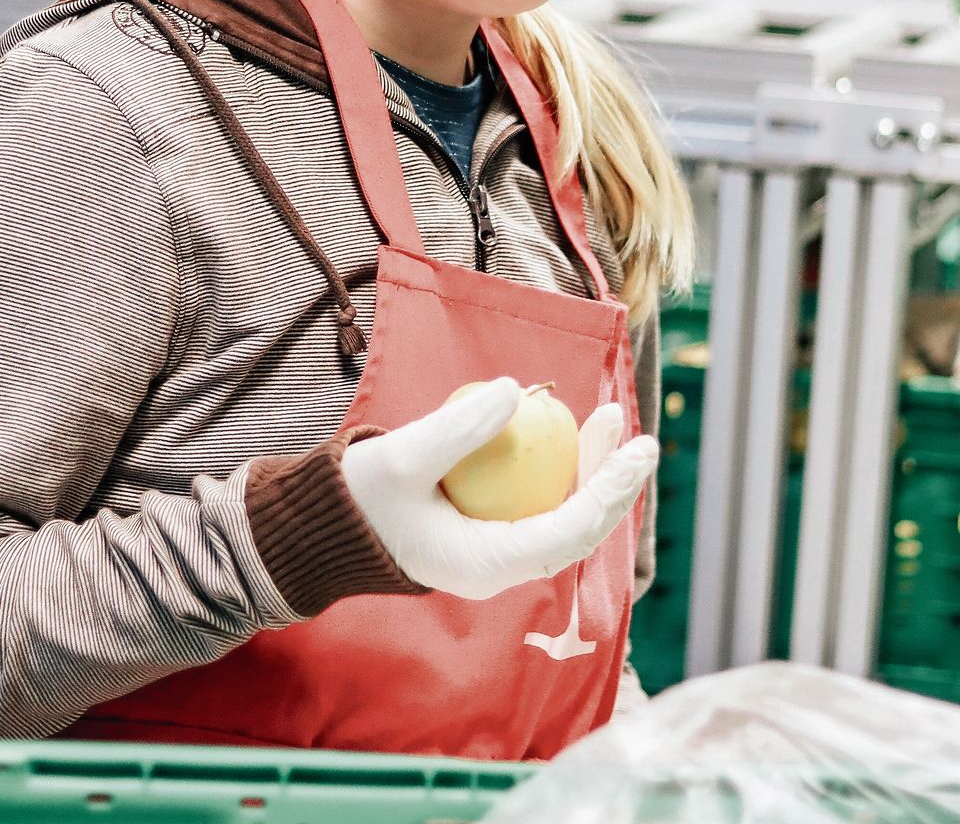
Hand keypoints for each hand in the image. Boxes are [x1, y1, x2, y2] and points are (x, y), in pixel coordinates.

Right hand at [340, 377, 657, 600]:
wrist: (322, 525)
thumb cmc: (358, 498)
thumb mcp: (402, 458)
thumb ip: (458, 429)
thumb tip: (517, 392)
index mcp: (487, 565)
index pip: (571, 532)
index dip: (611, 490)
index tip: (637, 450)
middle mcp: (500, 566)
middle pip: (575, 523)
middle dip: (608, 476)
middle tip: (626, 425)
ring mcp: (493, 550)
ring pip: (559, 511)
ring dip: (586, 468)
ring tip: (604, 418)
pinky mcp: (485, 530)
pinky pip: (534, 501)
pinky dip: (552, 466)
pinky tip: (559, 429)